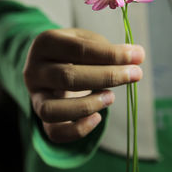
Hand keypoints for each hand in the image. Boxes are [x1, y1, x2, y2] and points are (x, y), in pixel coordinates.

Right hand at [23, 28, 143, 142]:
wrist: (50, 63)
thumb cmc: (73, 50)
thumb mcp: (86, 40)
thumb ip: (108, 49)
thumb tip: (137, 56)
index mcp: (46, 43)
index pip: (80, 50)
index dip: (111, 54)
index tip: (137, 56)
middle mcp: (34, 70)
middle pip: (68, 78)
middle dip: (107, 77)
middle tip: (136, 74)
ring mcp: (35, 95)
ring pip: (53, 109)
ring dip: (87, 105)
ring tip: (112, 98)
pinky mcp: (41, 115)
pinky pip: (54, 132)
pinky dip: (78, 130)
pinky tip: (98, 118)